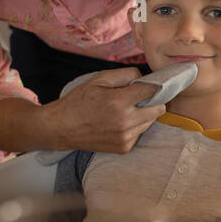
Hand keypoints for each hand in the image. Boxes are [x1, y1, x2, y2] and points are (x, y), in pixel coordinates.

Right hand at [39, 67, 165, 153]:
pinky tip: (119, 123)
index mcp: (118, 102)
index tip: (151, 84)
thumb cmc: (79, 101)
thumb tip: (145, 77)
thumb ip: (125, 74)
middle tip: (140, 97)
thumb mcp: (99, 79)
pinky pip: (139, 133)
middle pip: (158, 109)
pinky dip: (134, 127)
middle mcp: (125, 122)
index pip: (152, 91)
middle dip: (153, 101)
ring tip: (125, 110)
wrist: (62, 128)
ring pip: (150, 122)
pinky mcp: (124, 148)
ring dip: (144, 115)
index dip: (153, 85)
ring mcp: (125, 137)